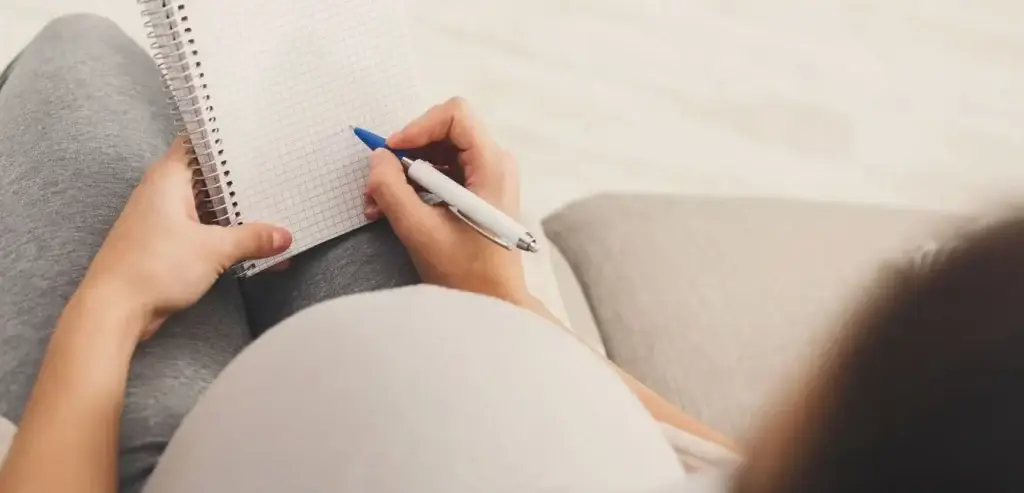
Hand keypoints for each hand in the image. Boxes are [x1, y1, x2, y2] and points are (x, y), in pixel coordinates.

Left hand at [78, 138, 291, 340]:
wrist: (114, 310)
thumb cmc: (152, 268)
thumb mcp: (214, 250)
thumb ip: (252, 239)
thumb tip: (281, 236)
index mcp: (168, 178)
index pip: (198, 143)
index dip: (226, 140)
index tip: (256, 141)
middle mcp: (162, 192)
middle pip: (208, 177)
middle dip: (240, 183)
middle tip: (275, 179)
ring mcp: (162, 218)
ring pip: (206, 207)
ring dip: (234, 214)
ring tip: (271, 215)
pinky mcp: (164, 243)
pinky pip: (201, 231)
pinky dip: (223, 235)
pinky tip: (250, 247)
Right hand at [364, 97, 528, 303]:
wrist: (492, 302)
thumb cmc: (467, 273)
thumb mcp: (419, 230)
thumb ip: (391, 189)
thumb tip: (377, 158)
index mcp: (492, 166)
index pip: (455, 115)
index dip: (418, 126)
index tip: (391, 151)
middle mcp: (496, 163)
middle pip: (443, 131)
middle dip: (405, 153)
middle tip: (378, 181)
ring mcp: (488, 175)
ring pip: (438, 151)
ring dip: (405, 171)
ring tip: (378, 202)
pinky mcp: (478, 189)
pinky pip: (442, 170)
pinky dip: (415, 184)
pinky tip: (393, 208)